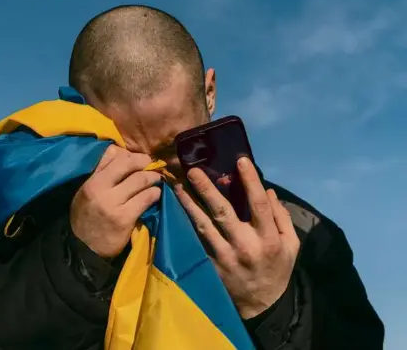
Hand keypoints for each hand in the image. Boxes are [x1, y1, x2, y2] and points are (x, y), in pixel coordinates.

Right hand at [70, 145, 161, 257]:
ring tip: (156, 179)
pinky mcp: (124, 218)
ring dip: (153, 178)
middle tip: (151, 165)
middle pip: (128, 163)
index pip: (112, 154)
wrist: (83, 248)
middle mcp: (99, 188)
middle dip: (144, 162)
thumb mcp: (86, 191)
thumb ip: (101, 172)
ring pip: (140, 180)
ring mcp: (112, 203)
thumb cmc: (87, 217)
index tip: (139, 159)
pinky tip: (155, 195)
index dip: (130, 154)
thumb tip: (121, 152)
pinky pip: (146, 198)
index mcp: (90, 180)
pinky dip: (154, 194)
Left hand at [174, 157, 299, 318]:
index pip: (259, 205)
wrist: (261, 306)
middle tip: (193, 170)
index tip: (240, 160)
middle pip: (223, 212)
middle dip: (206, 189)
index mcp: (268, 239)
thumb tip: (269, 191)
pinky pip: (195, 240)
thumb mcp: (291, 246)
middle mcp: (244, 246)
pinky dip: (184, 223)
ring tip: (176, 185)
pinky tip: (175, 208)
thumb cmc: (277, 270)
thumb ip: (282, 218)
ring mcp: (224, 257)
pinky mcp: (210, 264)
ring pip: (203, 225)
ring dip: (188, 203)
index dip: (250, 181)